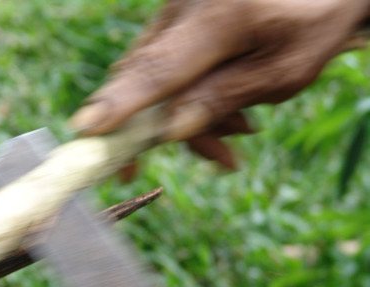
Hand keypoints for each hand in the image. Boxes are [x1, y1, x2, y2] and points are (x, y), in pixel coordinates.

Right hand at [71, 0, 369, 168]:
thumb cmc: (311, 22)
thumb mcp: (284, 70)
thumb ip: (224, 98)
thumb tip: (169, 130)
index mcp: (220, 18)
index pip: (158, 70)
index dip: (121, 104)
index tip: (87, 129)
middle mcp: (184, 8)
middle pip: (147, 81)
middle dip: (166, 129)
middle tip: (222, 159)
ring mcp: (175, 10)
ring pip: (152, 78)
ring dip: (185, 115)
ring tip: (241, 129)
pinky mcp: (175, 19)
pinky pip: (164, 66)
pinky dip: (187, 95)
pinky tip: (229, 111)